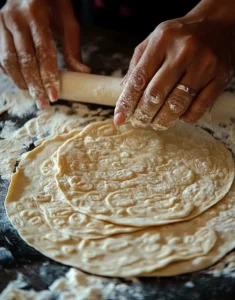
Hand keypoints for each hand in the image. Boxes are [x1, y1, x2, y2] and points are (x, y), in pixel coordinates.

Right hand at [0, 0, 89, 108]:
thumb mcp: (68, 20)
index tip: (54, 96)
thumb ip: (72, 46)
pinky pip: (0, 56)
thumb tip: (82, 72)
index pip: (43, 52)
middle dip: (35, 86)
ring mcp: (1, 22)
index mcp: (35, 13)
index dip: (48, 77)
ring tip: (33, 96)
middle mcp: (15, 17)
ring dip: (21, 82)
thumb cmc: (54, 2)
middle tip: (43, 104)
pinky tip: (21, 82)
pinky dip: (10, 72)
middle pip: (25, 60)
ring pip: (8, 60)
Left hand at [114, 17, 234, 128]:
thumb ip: (138, 64)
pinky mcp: (221, 77)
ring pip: (177, 104)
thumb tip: (123, 90)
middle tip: (138, 123)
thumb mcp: (154, 40)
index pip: (139, 79)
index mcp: (162, 41)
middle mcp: (183, 52)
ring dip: (162, 121)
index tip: (119, 117)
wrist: (218, 24)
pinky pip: (199, 108)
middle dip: (142, 115)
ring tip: (155, 124)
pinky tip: (178, 117)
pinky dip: (186, 118)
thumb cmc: (180, 36)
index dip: (127, 102)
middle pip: (156, 94)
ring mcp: (204, 65)